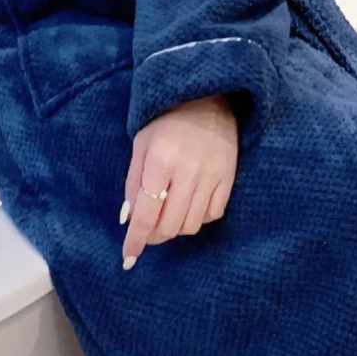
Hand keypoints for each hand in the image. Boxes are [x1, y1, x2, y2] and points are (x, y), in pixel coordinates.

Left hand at [120, 94, 238, 268]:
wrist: (207, 98)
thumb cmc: (166, 121)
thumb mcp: (140, 144)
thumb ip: (132, 182)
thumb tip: (129, 219)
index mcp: (161, 161)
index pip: (146, 213)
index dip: (136, 239)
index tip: (128, 257)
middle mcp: (188, 172)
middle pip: (169, 226)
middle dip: (154, 237)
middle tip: (146, 232)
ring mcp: (212, 177)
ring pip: (191, 225)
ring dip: (174, 229)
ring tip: (166, 216)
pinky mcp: (228, 179)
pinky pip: (212, 214)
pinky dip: (197, 218)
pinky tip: (188, 206)